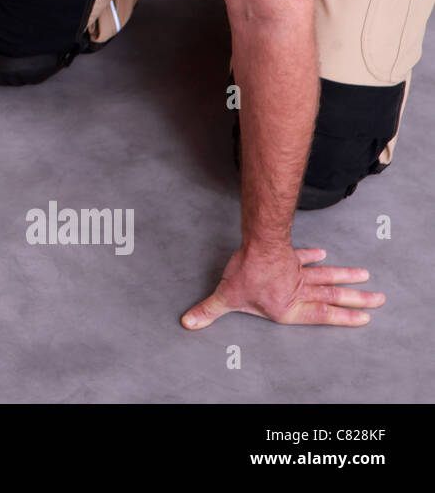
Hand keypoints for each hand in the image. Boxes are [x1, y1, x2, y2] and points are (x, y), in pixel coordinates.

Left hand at [181, 245, 384, 328]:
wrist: (257, 244)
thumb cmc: (246, 274)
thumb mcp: (226, 297)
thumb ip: (209, 311)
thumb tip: (188, 322)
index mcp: (288, 308)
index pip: (320, 316)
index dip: (342, 318)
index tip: (364, 317)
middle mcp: (298, 291)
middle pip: (332, 297)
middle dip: (356, 299)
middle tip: (379, 299)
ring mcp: (298, 273)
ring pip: (327, 278)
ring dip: (346, 278)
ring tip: (367, 279)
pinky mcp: (292, 257)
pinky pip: (306, 258)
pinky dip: (314, 257)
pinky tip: (325, 254)